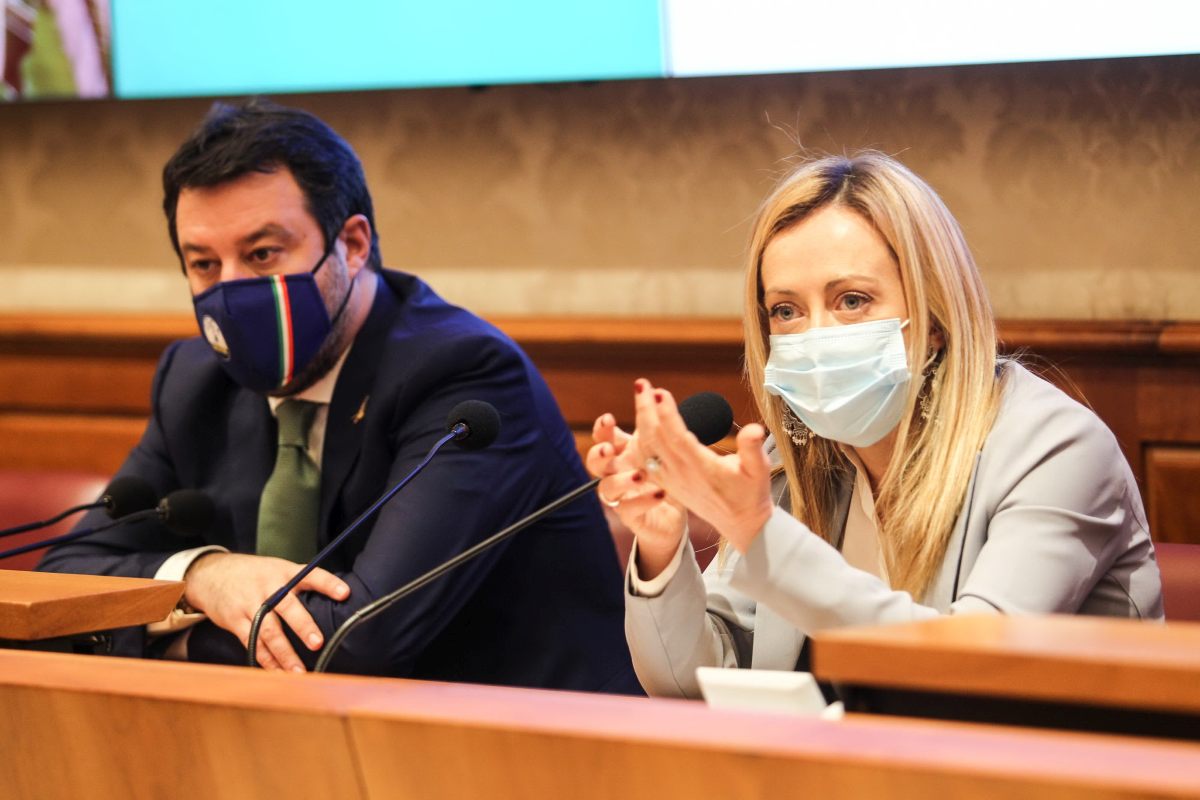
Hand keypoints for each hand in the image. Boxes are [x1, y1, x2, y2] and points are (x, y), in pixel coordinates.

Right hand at [183, 552, 349, 671]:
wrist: (210, 574)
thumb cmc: (254, 574)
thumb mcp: (277, 568)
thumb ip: (301, 583)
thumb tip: (336, 600)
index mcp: (284, 572)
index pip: (310, 575)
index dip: (328, 583)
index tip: (345, 593)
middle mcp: (268, 587)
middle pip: (287, 607)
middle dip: (303, 626)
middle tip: (317, 643)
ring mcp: (250, 605)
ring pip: (268, 631)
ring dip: (284, 653)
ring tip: (299, 671)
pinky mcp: (235, 621)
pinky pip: (252, 643)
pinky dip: (266, 660)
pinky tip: (278, 673)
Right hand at [587, 411, 685, 578]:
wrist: (672, 513)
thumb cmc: (663, 475)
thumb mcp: (660, 447)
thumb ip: (655, 425)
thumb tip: (657, 393)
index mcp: (622, 453)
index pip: (603, 438)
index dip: (601, 429)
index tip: (609, 419)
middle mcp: (616, 473)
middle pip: (594, 462)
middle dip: (598, 454)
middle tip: (609, 450)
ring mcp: (620, 496)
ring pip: (606, 488)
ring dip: (621, 480)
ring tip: (641, 474)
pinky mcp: (631, 516)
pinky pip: (629, 509)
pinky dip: (643, 500)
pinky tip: (660, 493)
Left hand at [633, 379, 773, 552]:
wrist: (742, 524)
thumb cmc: (751, 494)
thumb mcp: (759, 471)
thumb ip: (753, 449)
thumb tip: (754, 429)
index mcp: (701, 469)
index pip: (678, 438)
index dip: (667, 415)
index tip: (660, 393)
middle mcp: (681, 474)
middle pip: (656, 439)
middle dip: (647, 410)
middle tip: (643, 384)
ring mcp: (672, 479)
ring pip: (648, 447)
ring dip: (642, 420)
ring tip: (641, 395)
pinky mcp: (668, 482)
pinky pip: (648, 458)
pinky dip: (641, 438)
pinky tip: (641, 420)